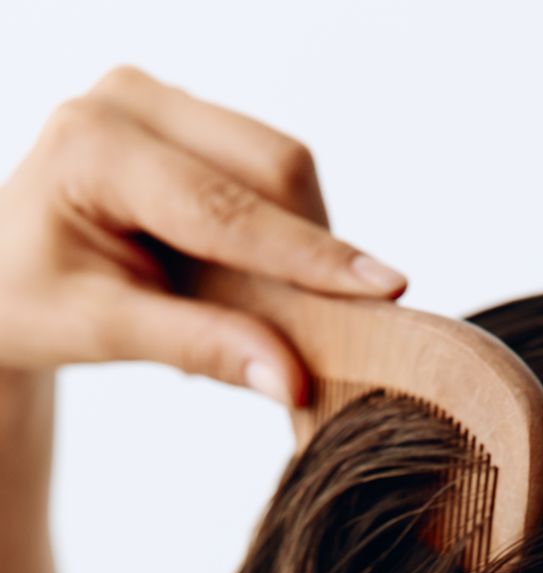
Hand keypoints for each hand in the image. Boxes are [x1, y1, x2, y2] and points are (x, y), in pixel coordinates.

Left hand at [0, 64, 408, 405]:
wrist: (8, 274)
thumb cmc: (35, 300)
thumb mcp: (102, 331)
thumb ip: (198, 347)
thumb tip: (291, 380)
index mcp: (95, 144)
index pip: (224, 207)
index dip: (308, 256)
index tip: (383, 291)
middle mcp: (132, 98)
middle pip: (271, 165)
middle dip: (315, 249)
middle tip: (341, 325)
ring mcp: (166, 100)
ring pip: (283, 165)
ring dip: (305, 241)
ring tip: (281, 306)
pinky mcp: (194, 120)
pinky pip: (272, 171)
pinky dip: (287, 231)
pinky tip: (265, 275)